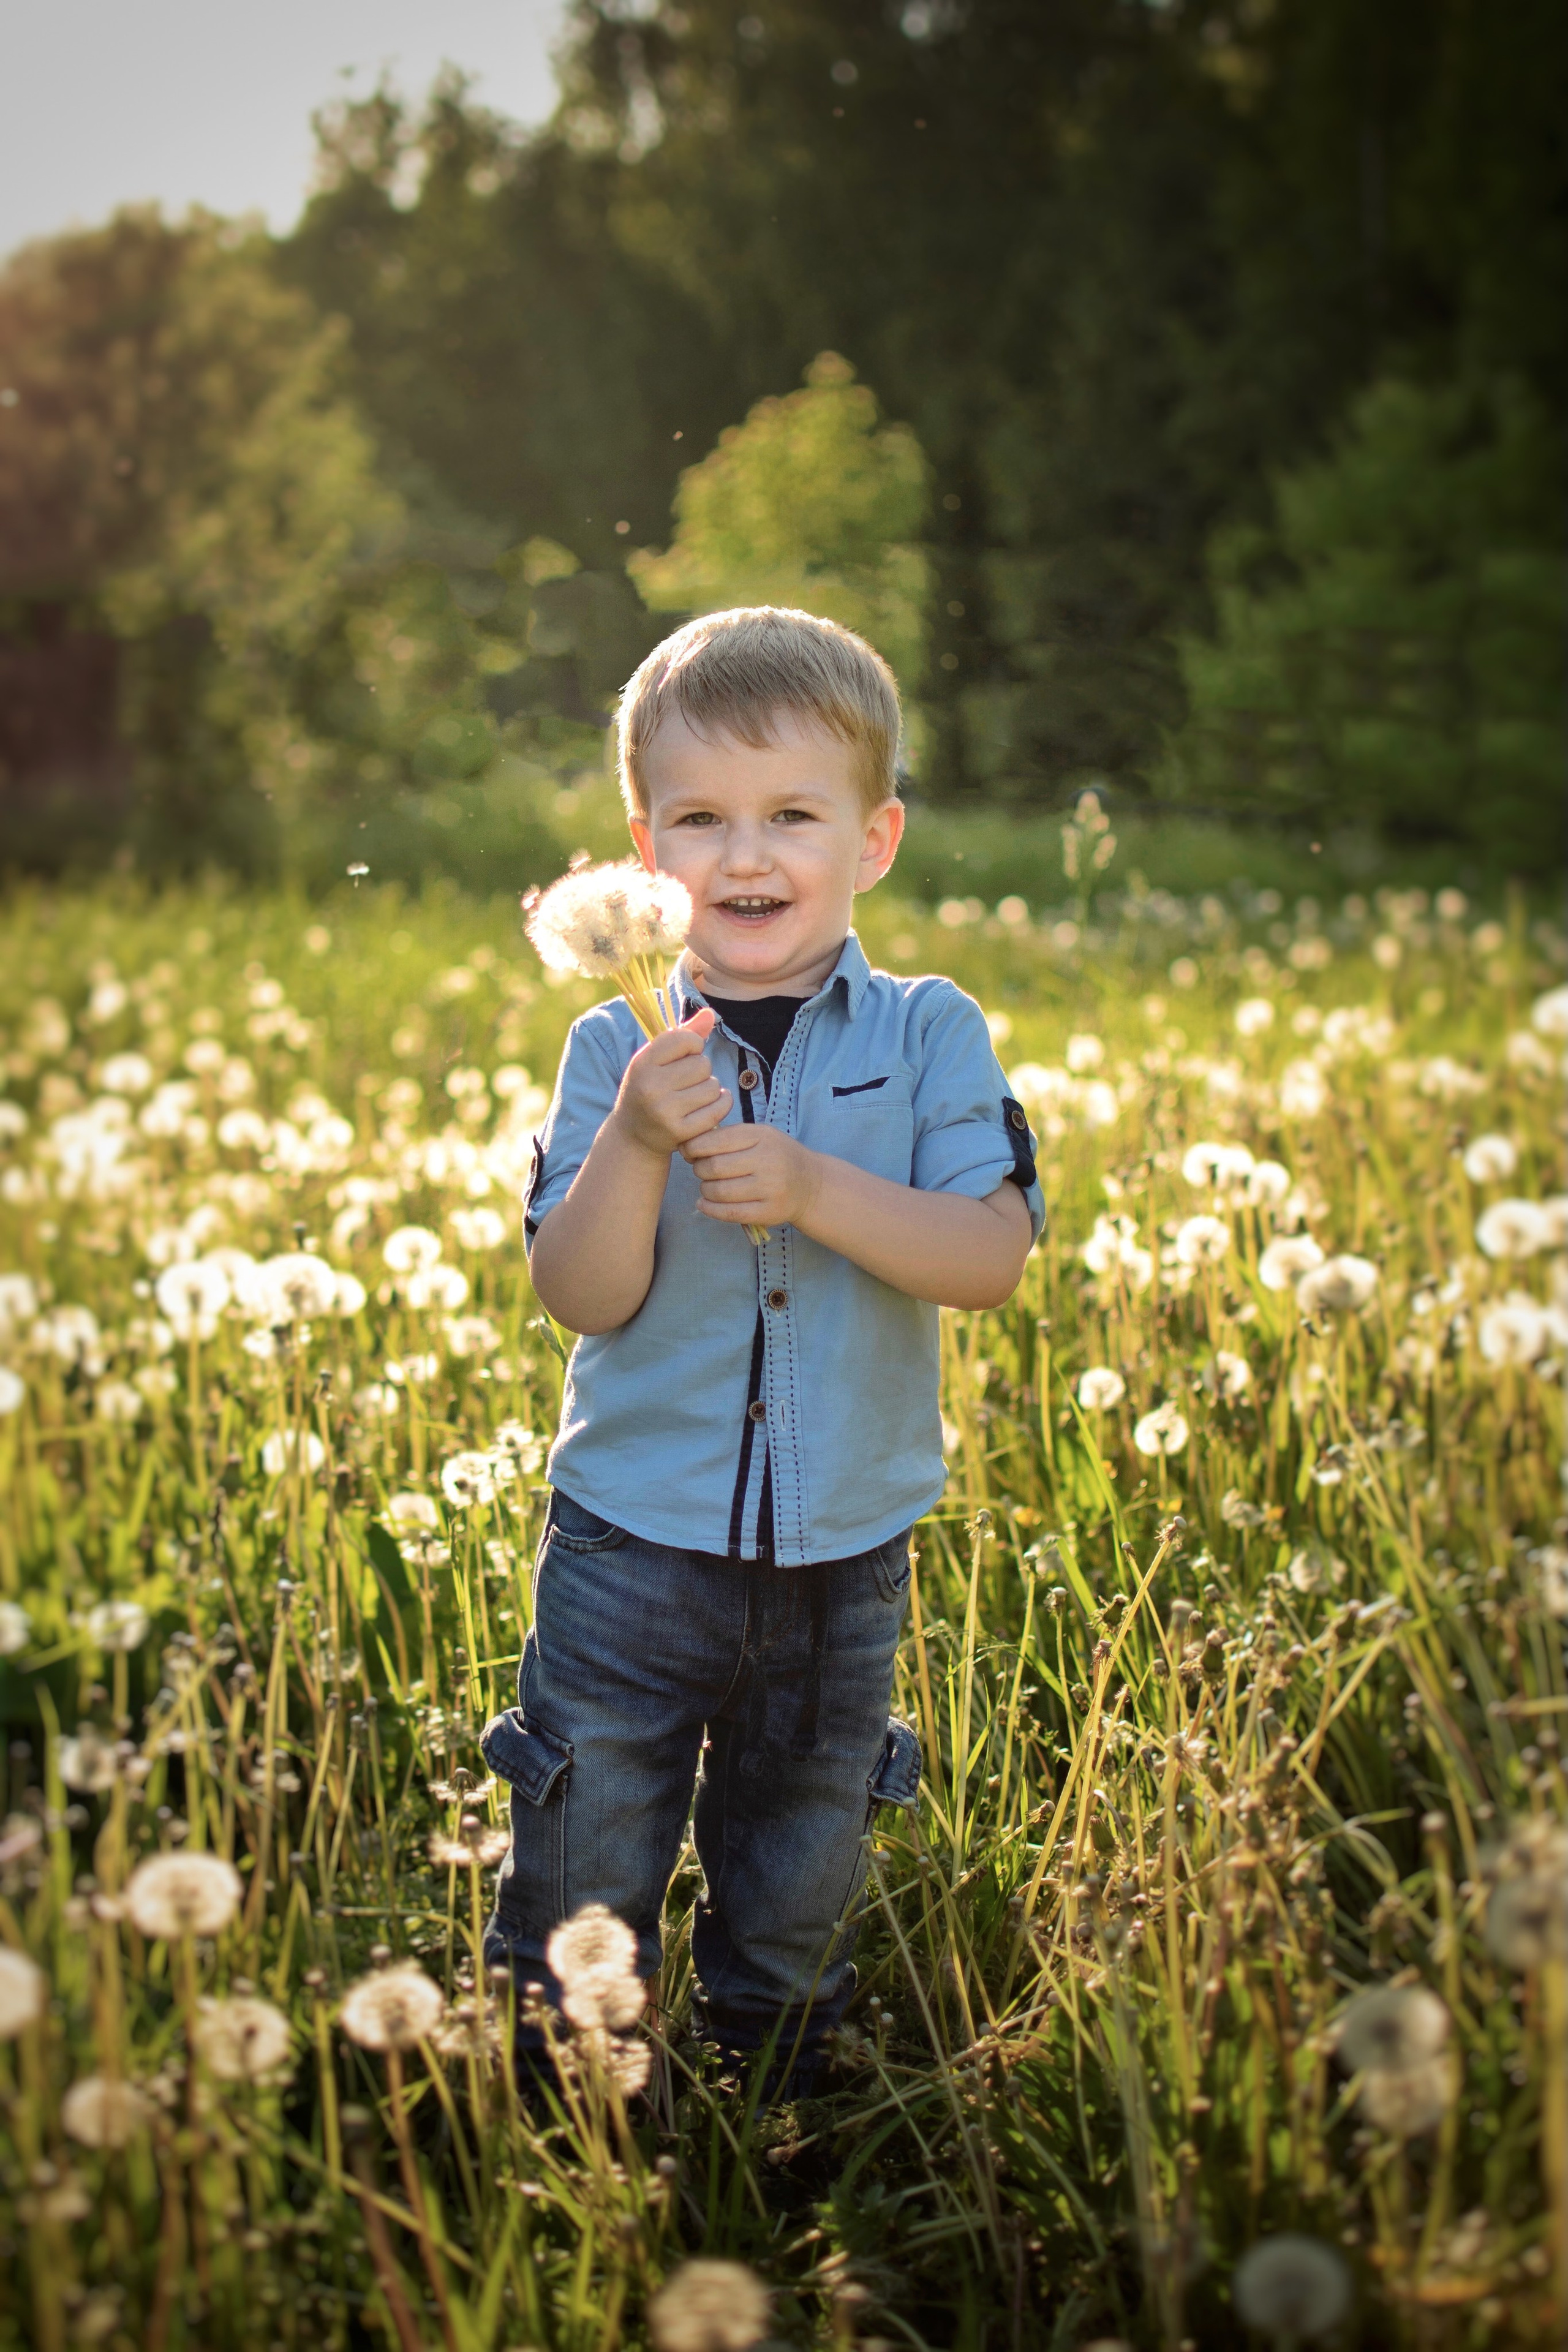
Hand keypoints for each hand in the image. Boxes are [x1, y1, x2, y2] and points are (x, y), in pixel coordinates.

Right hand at [611, 1008, 728, 1159]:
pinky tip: (709, 1106)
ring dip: (710, 1089)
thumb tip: (710, 1013)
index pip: (686, 1039)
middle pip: (702, 1064)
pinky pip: (718, 1108)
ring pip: (712, 1087)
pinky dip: (720, 1104)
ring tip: (694, 1095)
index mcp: (642, 1063)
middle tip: (687, 1081)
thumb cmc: (649, 1088)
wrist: (634, 1135)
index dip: (693, 1045)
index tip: (685, 1055)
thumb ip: (683, 1035)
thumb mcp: (656, 1060)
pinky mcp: (680, 1132)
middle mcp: (650, 1087)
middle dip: (701, 1070)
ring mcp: (664, 1111)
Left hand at [682, 1121, 823, 1228]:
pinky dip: (710, 1209)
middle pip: (714, 1167)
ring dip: (704, 1190)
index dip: (694, 1147)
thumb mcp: (759, 1136)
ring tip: (708, 1187)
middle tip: (700, 1170)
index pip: (716, 1140)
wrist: (810, 1184)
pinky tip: (704, 1204)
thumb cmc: (777, 1156)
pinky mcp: (769, 1212)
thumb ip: (728, 1137)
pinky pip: (729, 1213)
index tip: (688, 1151)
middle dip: (699, 1169)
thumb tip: (687, 1145)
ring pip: (719, 1191)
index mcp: (762, 1136)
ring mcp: (770, 1188)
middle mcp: (767, 1161)